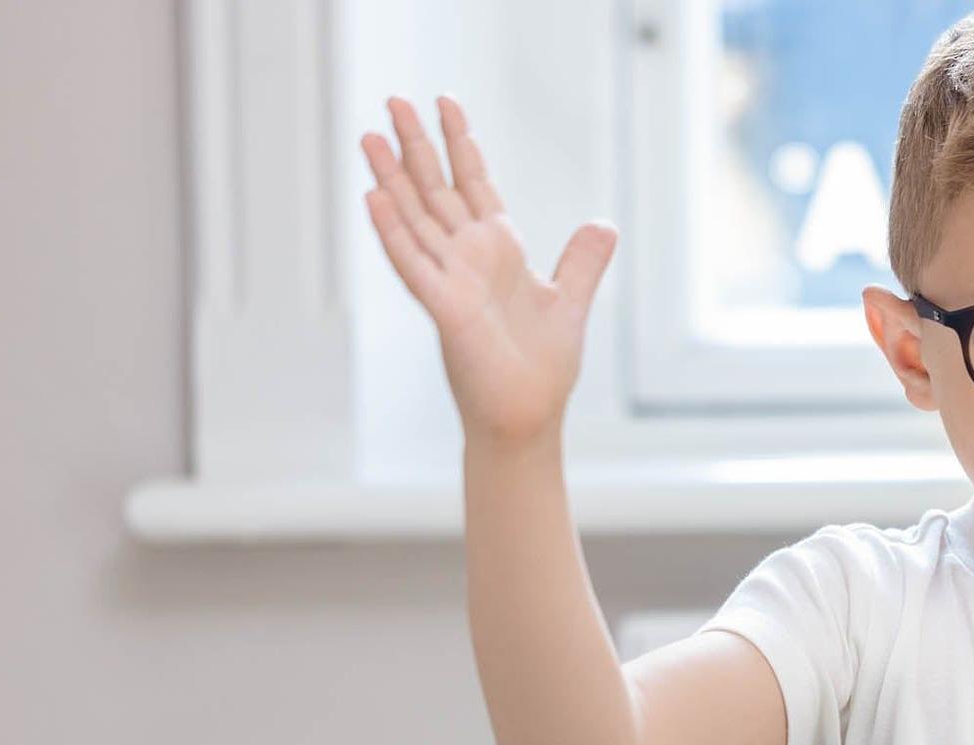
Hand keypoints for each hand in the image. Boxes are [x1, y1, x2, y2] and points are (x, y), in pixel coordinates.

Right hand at [360, 95, 617, 448]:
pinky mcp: (445, 310)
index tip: (446, 102)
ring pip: (414, 219)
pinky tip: (373, 198)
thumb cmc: (542, 368)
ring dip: (390, 179)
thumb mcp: (571, 301)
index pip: (473, 184)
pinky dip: (393, 233)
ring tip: (370, 137)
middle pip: (435, 190)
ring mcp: (451, 282)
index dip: (460, 143)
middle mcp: (467, 259)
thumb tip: (603, 224)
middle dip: (416, 146)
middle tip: (393, 99)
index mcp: (496, 251)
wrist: (530, 416)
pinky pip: (413, 265)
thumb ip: (583, 261)